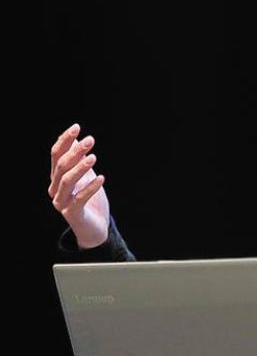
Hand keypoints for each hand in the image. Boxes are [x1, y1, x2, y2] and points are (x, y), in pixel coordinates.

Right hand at [49, 123, 109, 249]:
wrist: (94, 228)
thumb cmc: (90, 200)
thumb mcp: (85, 176)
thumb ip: (79, 161)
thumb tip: (77, 140)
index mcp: (57, 177)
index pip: (56, 155)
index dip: (65, 140)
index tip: (77, 127)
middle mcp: (55, 188)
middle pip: (61, 166)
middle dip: (75, 152)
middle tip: (91, 140)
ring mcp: (61, 202)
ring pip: (67, 182)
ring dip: (80, 168)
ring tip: (93, 157)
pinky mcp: (72, 213)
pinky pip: (79, 199)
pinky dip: (90, 188)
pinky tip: (102, 178)